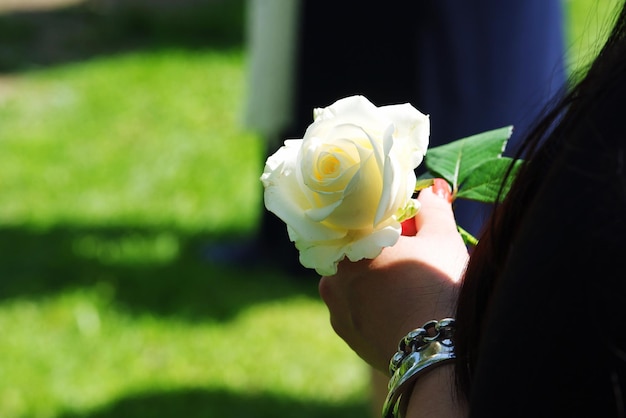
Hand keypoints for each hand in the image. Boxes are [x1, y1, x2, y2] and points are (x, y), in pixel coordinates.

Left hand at [318, 180, 468, 371]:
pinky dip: (376, 308)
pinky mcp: (347, 336)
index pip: (363, 224)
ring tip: (411, 289)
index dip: (391, 226)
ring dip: (378, 282)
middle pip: (359, 255)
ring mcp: (336, 310)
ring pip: (356, 285)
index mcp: (347, 246)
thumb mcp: (441, 239)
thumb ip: (433, 210)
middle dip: (384, 253)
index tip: (413, 231)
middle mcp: (332, 277)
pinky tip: (402, 311)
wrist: (435, 352)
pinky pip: (359, 311)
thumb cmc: (436, 286)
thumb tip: (431, 192)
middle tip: (415, 259)